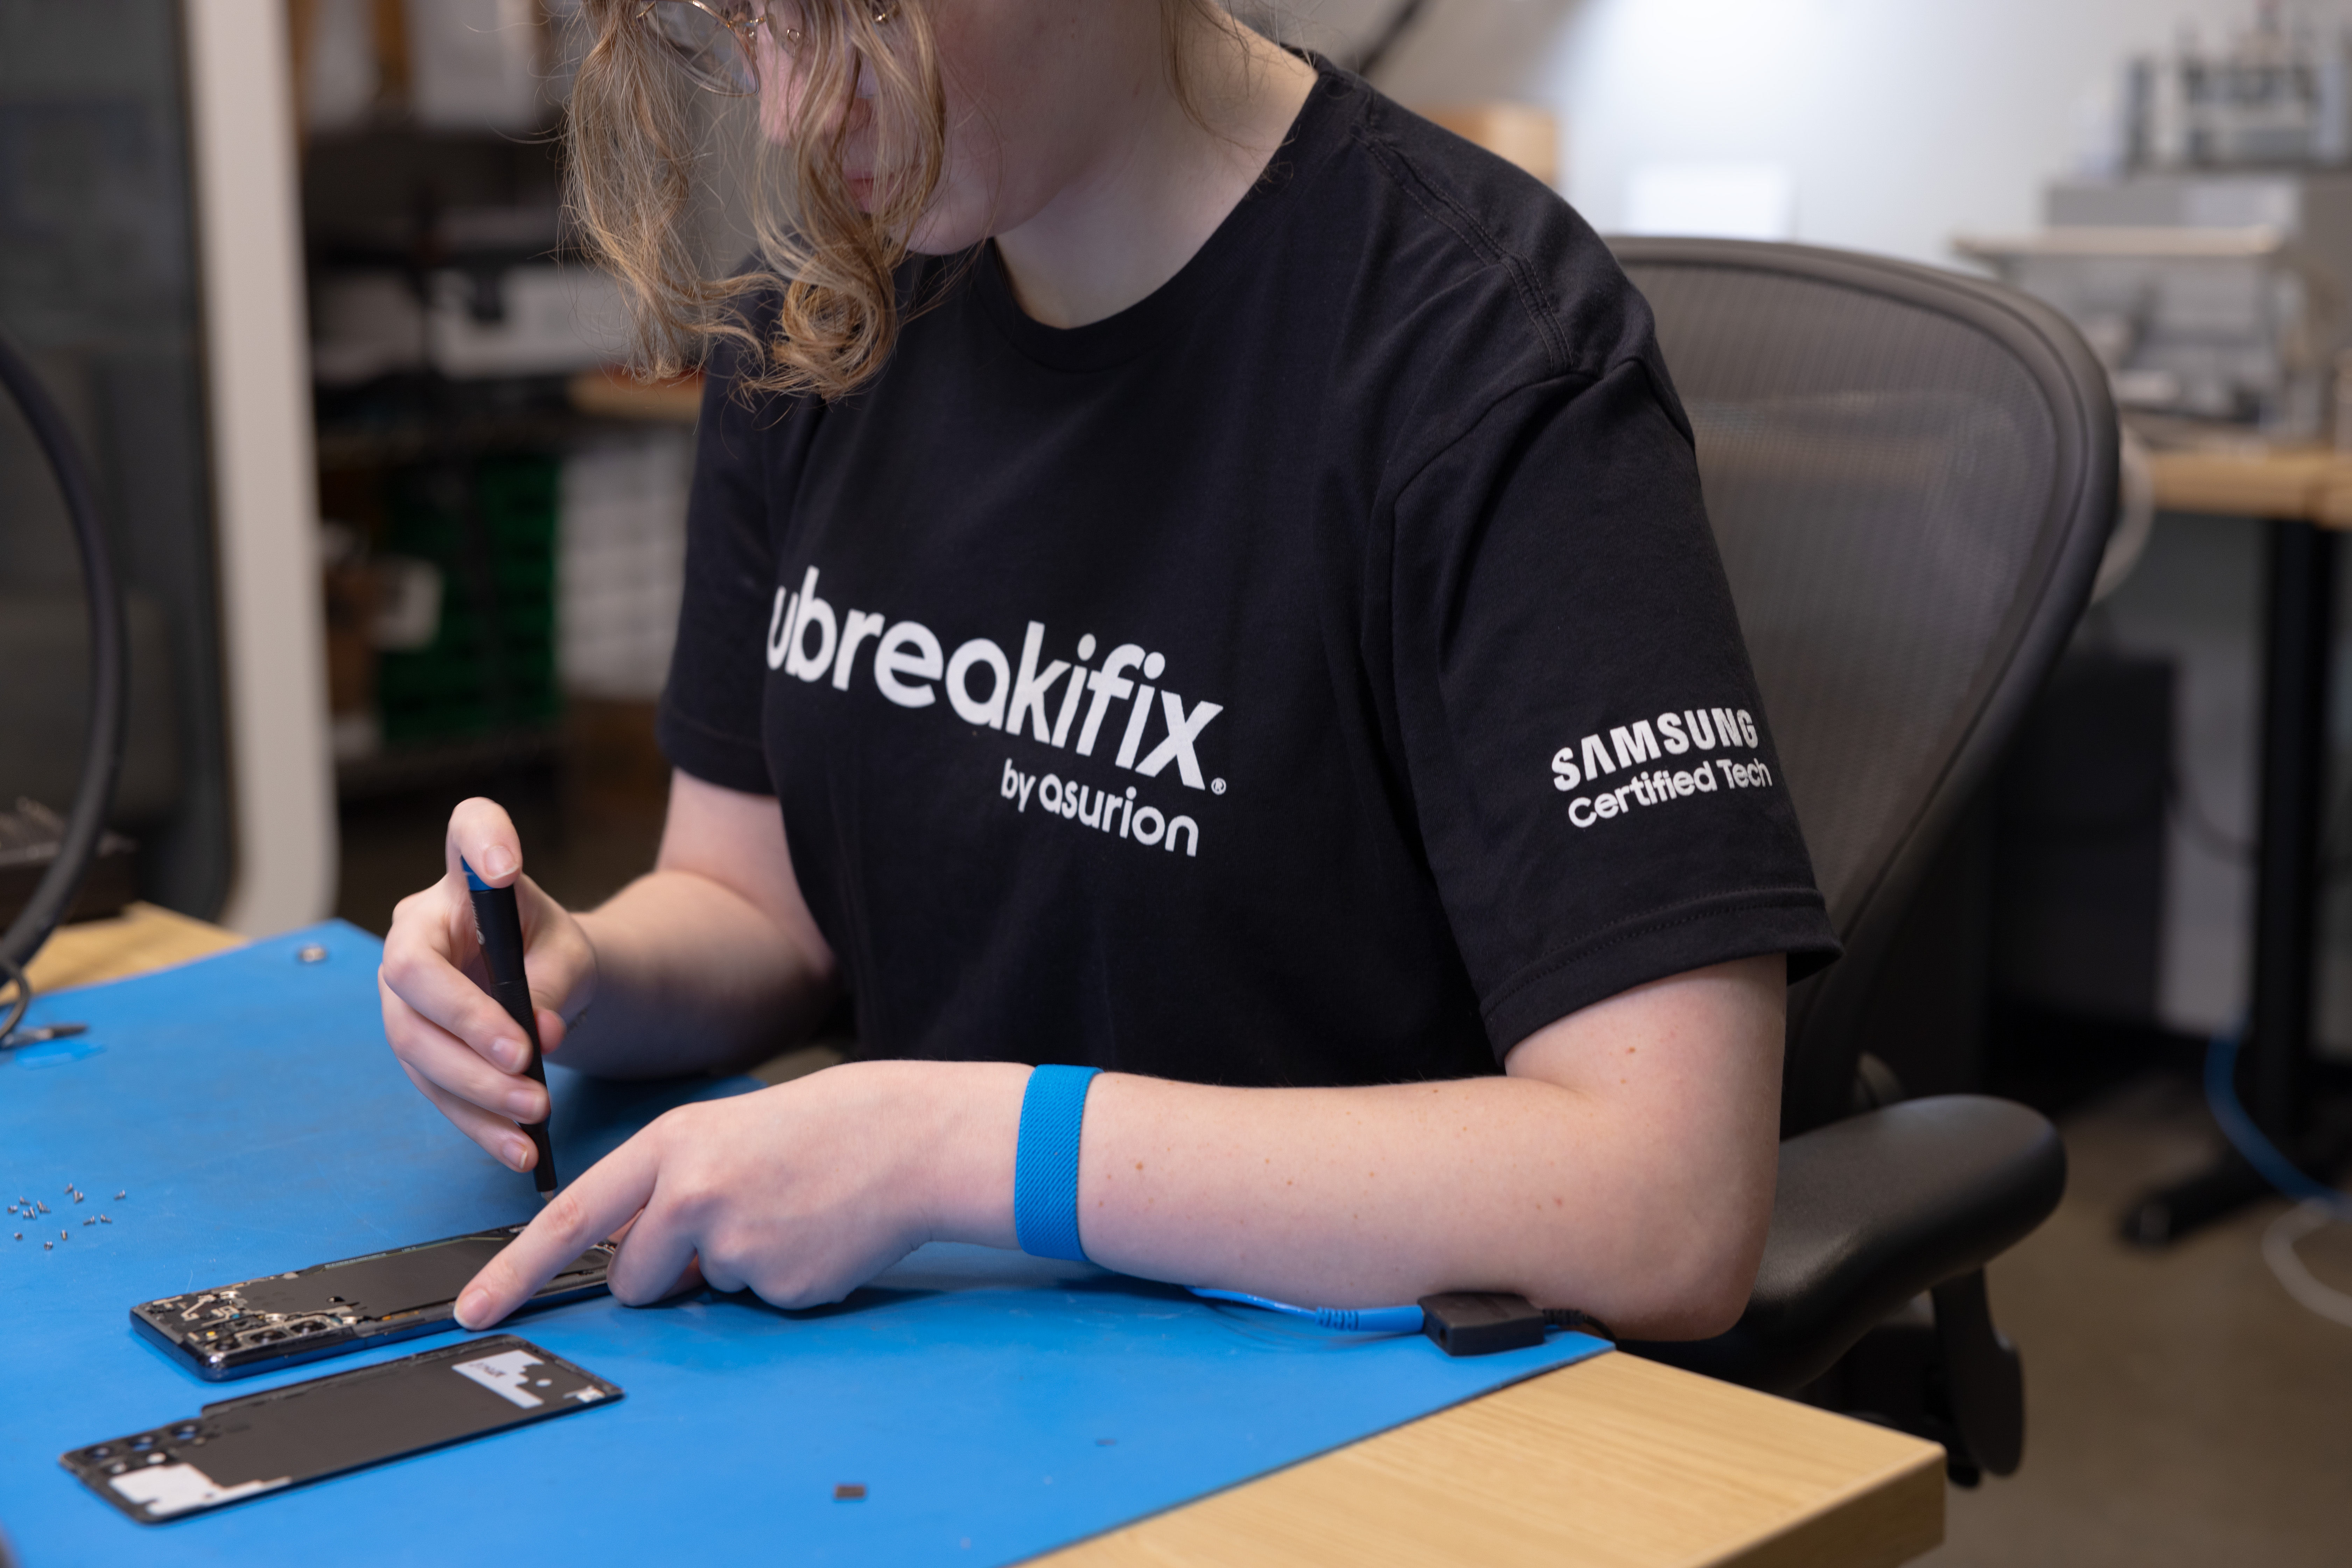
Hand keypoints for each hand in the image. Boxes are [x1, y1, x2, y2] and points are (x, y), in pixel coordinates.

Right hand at [378, 797, 598, 1173]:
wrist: (541, 990)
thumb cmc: (550, 953)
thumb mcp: (571, 953)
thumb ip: (557, 981)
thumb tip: (541, 1035)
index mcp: (461, 884)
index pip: (466, 832)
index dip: (481, 840)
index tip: (503, 864)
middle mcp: (416, 932)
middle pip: (417, 977)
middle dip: (468, 1025)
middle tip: (525, 1060)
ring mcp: (403, 996)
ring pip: (418, 1045)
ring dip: (475, 1087)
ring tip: (533, 1114)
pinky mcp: (414, 1049)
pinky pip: (435, 1090)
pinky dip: (478, 1123)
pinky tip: (517, 1149)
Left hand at [451, 1059, 1026, 1327]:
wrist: (912, 1138)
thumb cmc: (824, 1130)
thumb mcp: (728, 1135)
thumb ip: (671, 1189)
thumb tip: (645, 1262)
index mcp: (674, 1146)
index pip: (573, 1216)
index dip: (515, 1268)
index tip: (473, 1306)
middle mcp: (692, 1193)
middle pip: (634, 1275)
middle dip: (664, 1273)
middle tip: (734, 1223)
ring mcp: (736, 1243)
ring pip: (704, 1288)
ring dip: (735, 1268)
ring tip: (791, 1214)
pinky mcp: (779, 1284)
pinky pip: (757, 1301)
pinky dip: (784, 1278)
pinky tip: (819, 1234)